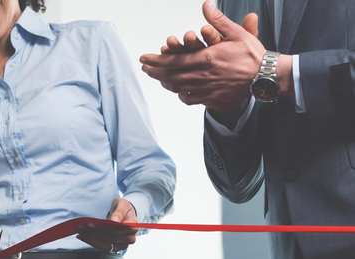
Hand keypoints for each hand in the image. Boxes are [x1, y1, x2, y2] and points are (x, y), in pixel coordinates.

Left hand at [76, 198, 138, 251]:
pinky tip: (81, 236)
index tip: (90, 223)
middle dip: (93, 233)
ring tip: (79, 231)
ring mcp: (121, 245)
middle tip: (81, 226)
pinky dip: (90, 241)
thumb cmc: (123, 208)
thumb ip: (119, 212)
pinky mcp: (114, 247)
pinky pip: (101, 247)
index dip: (103, 228)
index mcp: (133, 228)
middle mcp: (129, 239)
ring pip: (104, 245)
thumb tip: (115, 221)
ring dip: (90, 239)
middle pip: (109, 239)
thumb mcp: (122, 204)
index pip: (117, 231)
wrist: (124, 214)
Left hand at [140, 1, 270, 113]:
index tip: (143, 59)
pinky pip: (188, 98)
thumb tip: (206, 5)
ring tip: (156, 77)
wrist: (265, 78)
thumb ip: (218, 20)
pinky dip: (179, 93)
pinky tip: (176, 89)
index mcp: (205, 59)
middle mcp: (201, 76)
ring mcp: (204, 89)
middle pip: (170, 76)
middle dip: (155, 71)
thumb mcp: (236, 33)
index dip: (155, 61)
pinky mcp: (210, 98)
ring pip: (177, 87)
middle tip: (145, 68)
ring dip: (164, 82)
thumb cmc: (252, 55)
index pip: (172, 61)